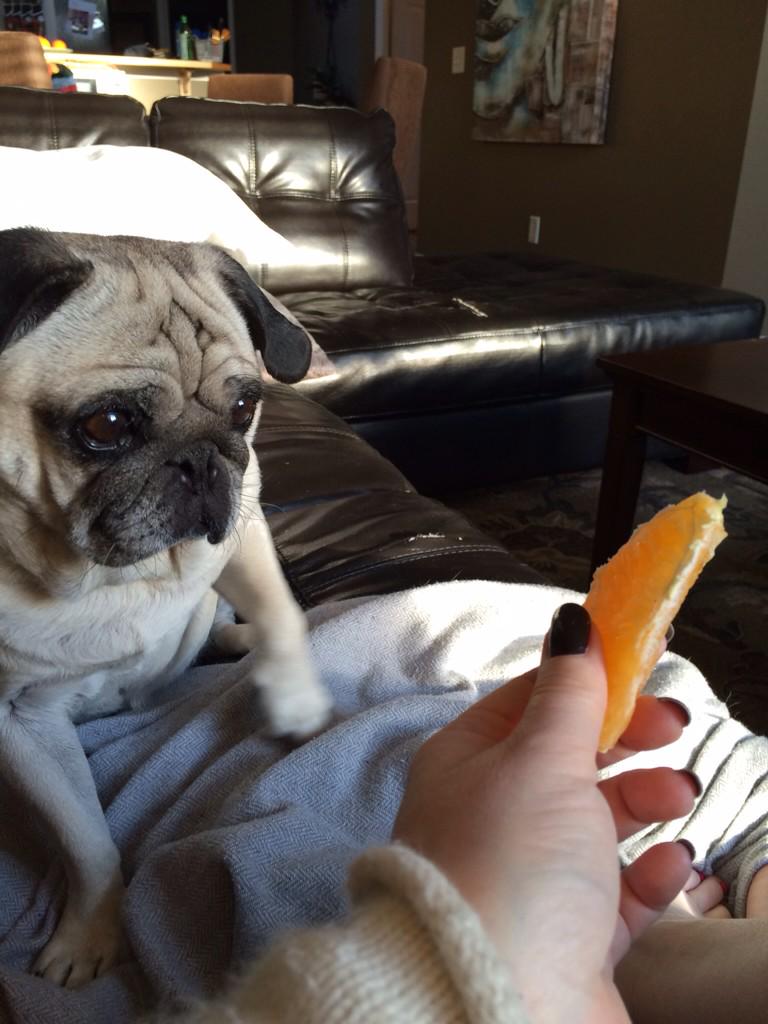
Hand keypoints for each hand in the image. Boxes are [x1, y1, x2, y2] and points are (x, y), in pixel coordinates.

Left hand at [393, 603, 696, 1023]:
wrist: (494, 1006)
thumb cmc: (511, 864)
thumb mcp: (541, 760)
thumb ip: (568, 693)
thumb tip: (572, 621)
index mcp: (468, 763)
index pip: (531, 700)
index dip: (589, 679)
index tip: (647, 664)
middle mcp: (491, 817)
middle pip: (570, 759)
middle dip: (627, 739)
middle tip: (676, 727)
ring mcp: (529, 880)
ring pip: (598, 822)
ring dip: (645, 801)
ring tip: (680, 797)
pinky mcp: (567, 938)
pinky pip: (616, 895)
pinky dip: (649, 875)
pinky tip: (672, 864)